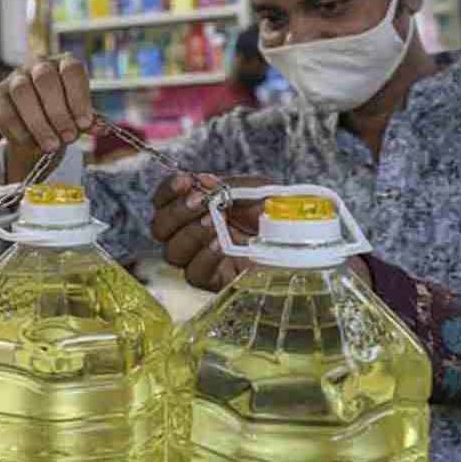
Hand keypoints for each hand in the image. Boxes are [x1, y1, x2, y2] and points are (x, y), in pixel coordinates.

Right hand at [0, 55, 100, 181]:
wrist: (36, 130)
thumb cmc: (62, 117)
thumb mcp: (78, 118)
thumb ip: (88, 121)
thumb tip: (101, 128)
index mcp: (63, 64)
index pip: (71, 70)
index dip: (78, 97)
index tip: (84, 123)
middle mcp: (38, 65)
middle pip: (46, 79)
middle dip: (59, 112)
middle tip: (68, 137)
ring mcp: (15, 78)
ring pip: (22, 92)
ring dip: (39, 122)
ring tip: (51, 146)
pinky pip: (6, 111)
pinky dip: (20, 130)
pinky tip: (32, 144)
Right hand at [152, 173, 270, 291]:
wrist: (300, 244)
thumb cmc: (274, 216)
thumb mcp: (255, 192)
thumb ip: (229, 187)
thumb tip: (204, 181)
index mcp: (193, 210)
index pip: (163, 201)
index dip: (168, 190)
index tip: (185, 180)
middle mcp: (189, 235)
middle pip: (160, 227)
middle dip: (177, 212)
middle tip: (200, 202)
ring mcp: (198, 259)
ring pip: (173, 252)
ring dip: (191, 234)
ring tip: (214, 223)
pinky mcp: (213, 281)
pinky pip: (195, 273)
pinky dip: (205, 256)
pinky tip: (220, 244)